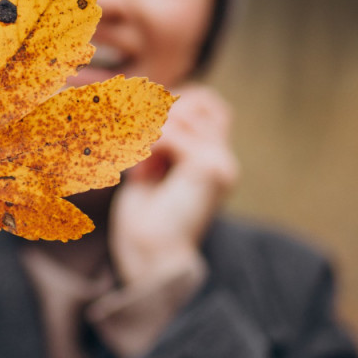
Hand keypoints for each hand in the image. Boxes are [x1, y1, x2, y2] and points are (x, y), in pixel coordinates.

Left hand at [109, 84, 238, 285]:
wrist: (150, 258)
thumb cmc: (144, 221)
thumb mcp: (150, 170)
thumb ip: (158, 139)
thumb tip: (148, 101)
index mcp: (213, 159)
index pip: (206, 101)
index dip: (172, 102)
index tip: (140, 129)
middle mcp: (223, 160)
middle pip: (201, 99)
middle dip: (162, 111)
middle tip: (135, 142)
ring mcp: (221, 164)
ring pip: (186, 113)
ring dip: (150, 130)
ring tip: (134, 161)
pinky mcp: (209, 169)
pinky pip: (174, 133)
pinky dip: (148, 143)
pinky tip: (138, 168)